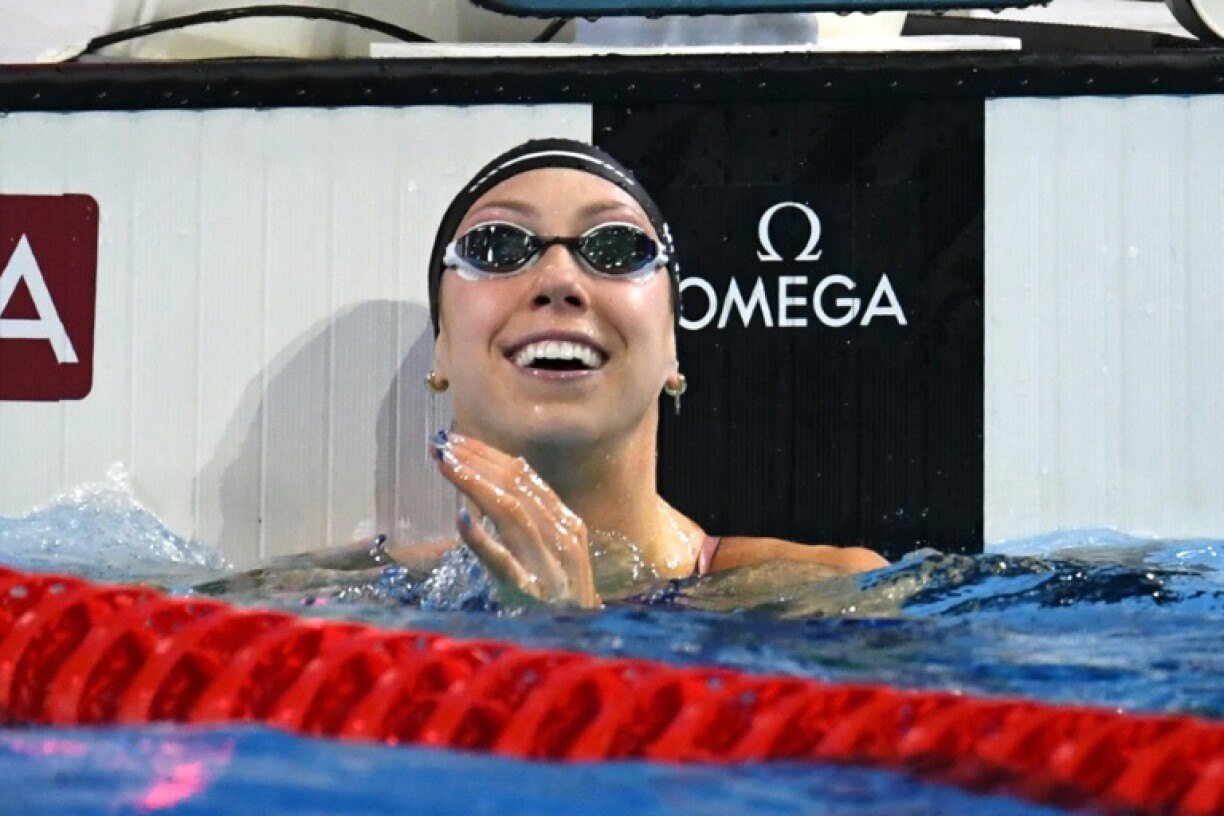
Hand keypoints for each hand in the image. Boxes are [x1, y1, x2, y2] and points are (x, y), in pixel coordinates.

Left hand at [429, 431, 600, 608]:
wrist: (584, 651)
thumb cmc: (559, 604)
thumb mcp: (553, 556)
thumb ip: (533, 520)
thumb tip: (503, 474)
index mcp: (567, 526)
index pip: (525, 477)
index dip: (488, 454)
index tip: (456, 439)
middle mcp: (563, 539)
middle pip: (516, 486)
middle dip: (476, 461)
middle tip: (441, 444)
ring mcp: (549, 567)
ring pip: (511, 512)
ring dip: (474, 483)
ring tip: (445, 465)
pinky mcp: (531, 595)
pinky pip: (504, 562)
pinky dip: (482, 539)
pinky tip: (461, 519)